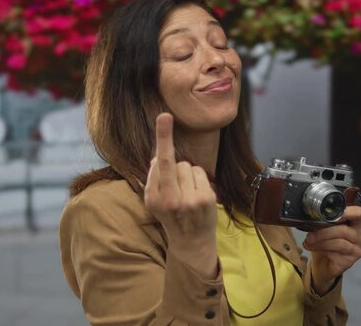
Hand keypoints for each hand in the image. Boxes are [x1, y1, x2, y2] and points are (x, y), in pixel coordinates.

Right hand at [144, 113, 218, 277]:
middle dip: (173, 160)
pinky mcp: (206, 199)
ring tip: (186, 192)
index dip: (163, 137)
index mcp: (154, 199)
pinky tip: (196, 195)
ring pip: (188, 166)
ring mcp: (191, 200)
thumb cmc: (170, 217)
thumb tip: (159, 157)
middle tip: (170, 146)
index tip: (165, 116)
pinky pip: (200, 173)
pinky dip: (198, 180)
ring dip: (186, 174)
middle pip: (175, 162)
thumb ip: (154, 179)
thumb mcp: (154, 202)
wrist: (190, 243)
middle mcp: (171, 200)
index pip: (160, 162)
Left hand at [303, 206, 360, 294]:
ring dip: (320, 242)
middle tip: (310, 235)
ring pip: (339, 242)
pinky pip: (335, 253)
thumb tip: (314, 215)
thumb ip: (324, 221)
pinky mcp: (350, 261)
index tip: (329, 214)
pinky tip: (313, 248)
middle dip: (324, 232)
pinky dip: (321, 249)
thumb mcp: (323, 229)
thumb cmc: (324, 243)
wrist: (322, 264)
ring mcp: (356, 250)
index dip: (346, 212)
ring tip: (308, 242)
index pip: (357, 213)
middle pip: (344, 230)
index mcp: (355, 224)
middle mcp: (359, 237)